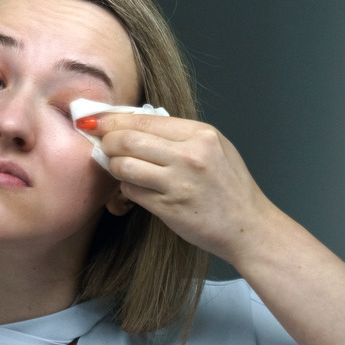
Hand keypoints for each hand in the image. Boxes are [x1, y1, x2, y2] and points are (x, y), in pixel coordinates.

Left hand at [83, 113, 278, 262]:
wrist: (247, 226)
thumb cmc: (229, 185)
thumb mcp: (214, 147)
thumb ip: (178, 134)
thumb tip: (133, 124)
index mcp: (200, 134)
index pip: (144, 118)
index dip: (113, 119)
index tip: (96, 120)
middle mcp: (189, 156)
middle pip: (127, 140)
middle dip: (107, 141)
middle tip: (102, 145)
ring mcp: (178, 183)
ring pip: (124, 166)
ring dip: (113, 166)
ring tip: (118, 168)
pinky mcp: (168, 208)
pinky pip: (131, 192)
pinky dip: (126, 189)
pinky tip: (134, 188)